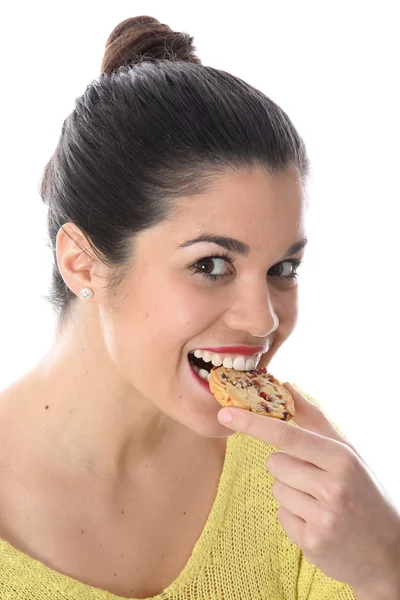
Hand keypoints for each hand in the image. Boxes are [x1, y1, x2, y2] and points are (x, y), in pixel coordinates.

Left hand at [217, 384, 399, 594]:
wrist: (387, 551)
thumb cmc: (363, 491)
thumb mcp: (347, 452)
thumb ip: (314, 418)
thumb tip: (286, 385)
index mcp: (342, 458)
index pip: (287, 436)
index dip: (253, 424)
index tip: (225, 414)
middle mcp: (333, 487)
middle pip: (275, 463)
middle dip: (288, 467)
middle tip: (317, 480)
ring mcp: (322, 518)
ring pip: (276, 489)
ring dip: (291, 493)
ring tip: (321, 502)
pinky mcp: (311, 543)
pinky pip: (281, 515)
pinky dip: (294, 516)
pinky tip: (318, 521)